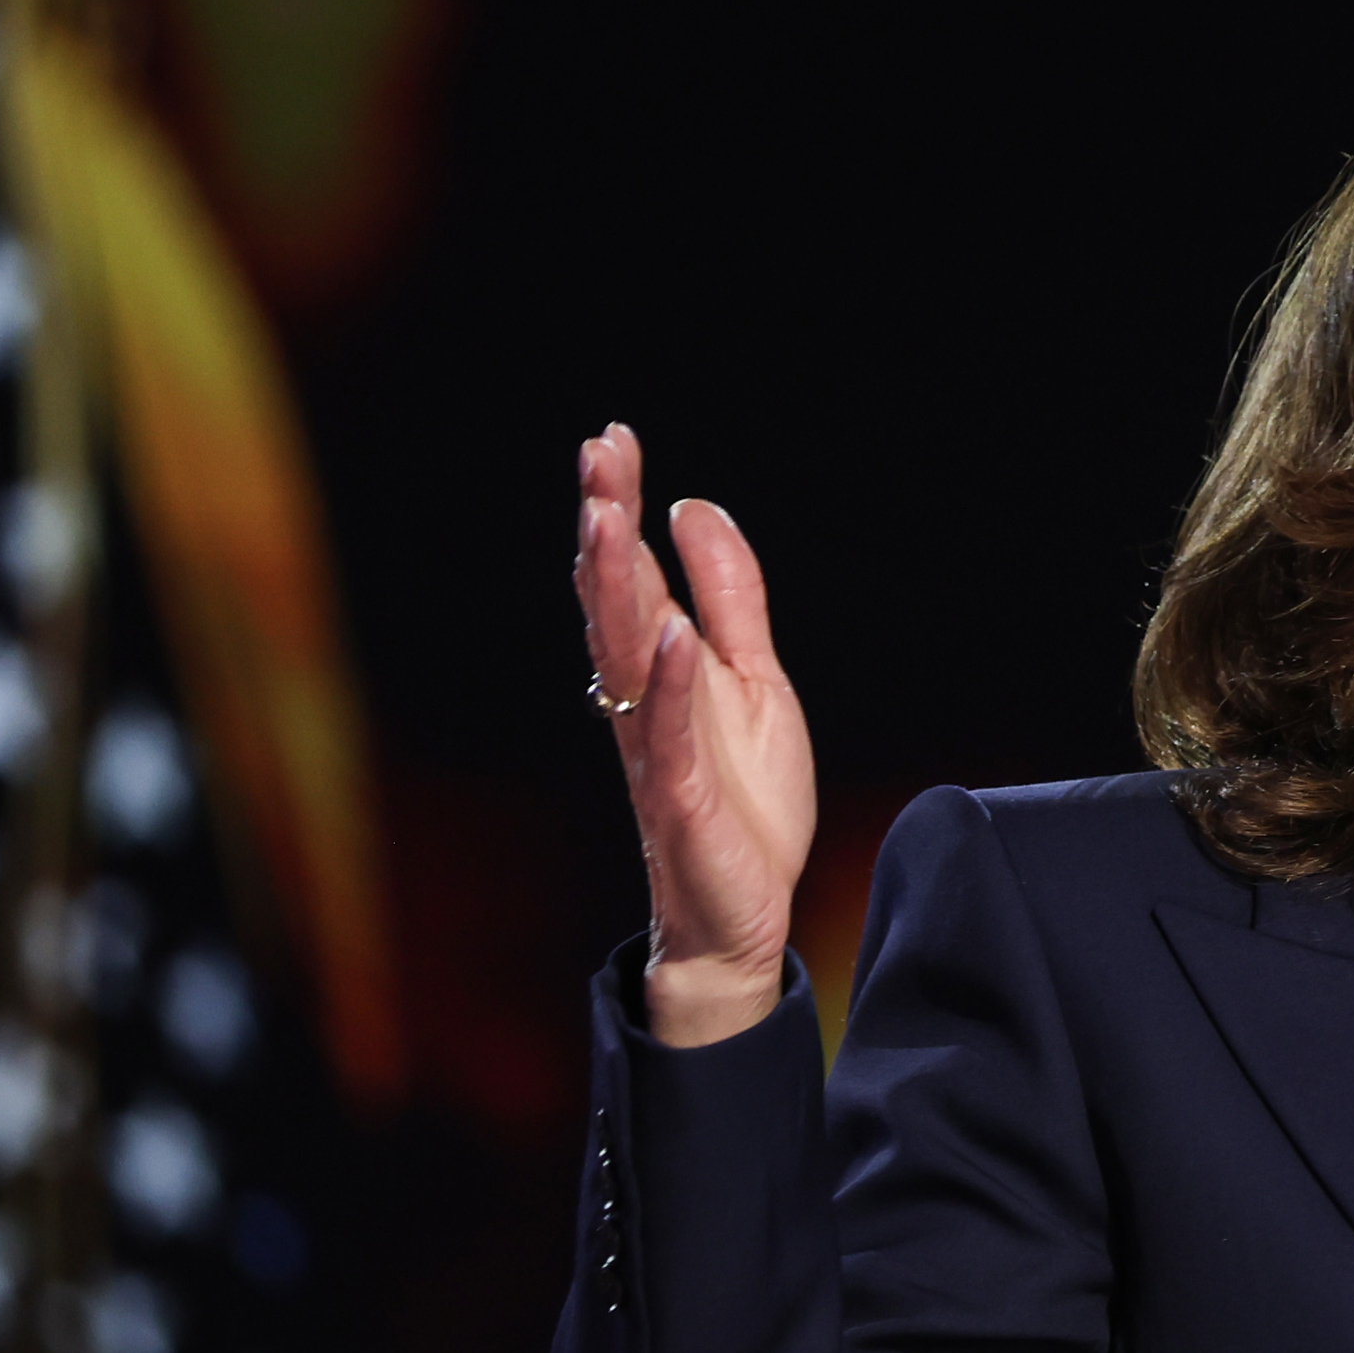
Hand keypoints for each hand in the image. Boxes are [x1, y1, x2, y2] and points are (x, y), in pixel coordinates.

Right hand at [575, 424, 816, 1046]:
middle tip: (597, 458)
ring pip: (625, 658)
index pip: (631, 574)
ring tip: (610, 519)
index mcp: (659, 669)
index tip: (611, 438)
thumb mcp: (757, 679)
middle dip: (604, 529)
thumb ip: (729, 598)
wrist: (747, 914)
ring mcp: (657, 749)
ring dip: (616, 589)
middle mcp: (643, 700)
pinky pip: (671, 735)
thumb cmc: (743, 800)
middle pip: (615, 602)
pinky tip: (675, 635)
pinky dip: (672, 685)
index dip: (618, 506)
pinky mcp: (682, 799)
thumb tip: (692, 508)